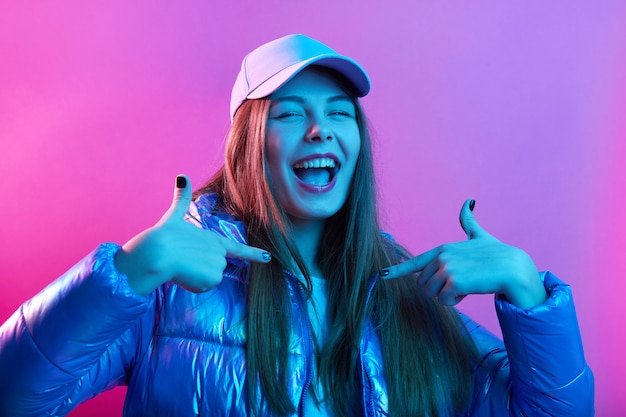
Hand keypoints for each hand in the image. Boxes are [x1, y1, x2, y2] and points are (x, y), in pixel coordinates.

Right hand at [114, 175, 270, 294]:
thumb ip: (181, 200)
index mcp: (213, 239)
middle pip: (212, 268)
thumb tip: (181, 176)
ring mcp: (218, 266)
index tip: (268, 257)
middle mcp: (220, 252)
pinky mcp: (213, 278)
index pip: (238, 249)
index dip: (253, 254)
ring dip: (194, 277)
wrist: (157, 252)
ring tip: (181, 266)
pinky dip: (192, 284)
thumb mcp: (174, 217)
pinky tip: (183, 275)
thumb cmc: (163, 235)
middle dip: (199, 268)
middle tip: (183, 260)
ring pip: (207, 279)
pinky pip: (202, 287)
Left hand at [382, 200, 546, 308]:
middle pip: (423, 286)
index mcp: (442, 249)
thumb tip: (468, 200)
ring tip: (466, 285)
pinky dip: (455, 301)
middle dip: (439, 291)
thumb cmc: (498, 254)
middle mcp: (441, 257)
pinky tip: (469, 291)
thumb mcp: (479, 236)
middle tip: (461, 284)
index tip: (382, 274)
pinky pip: (443, 301)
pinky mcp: (453, 282)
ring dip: (448, 297)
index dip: (397, 270)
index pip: (415, 262)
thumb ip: (469, 222)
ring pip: (431, 295)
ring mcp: (446, 268)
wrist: (514, 268)